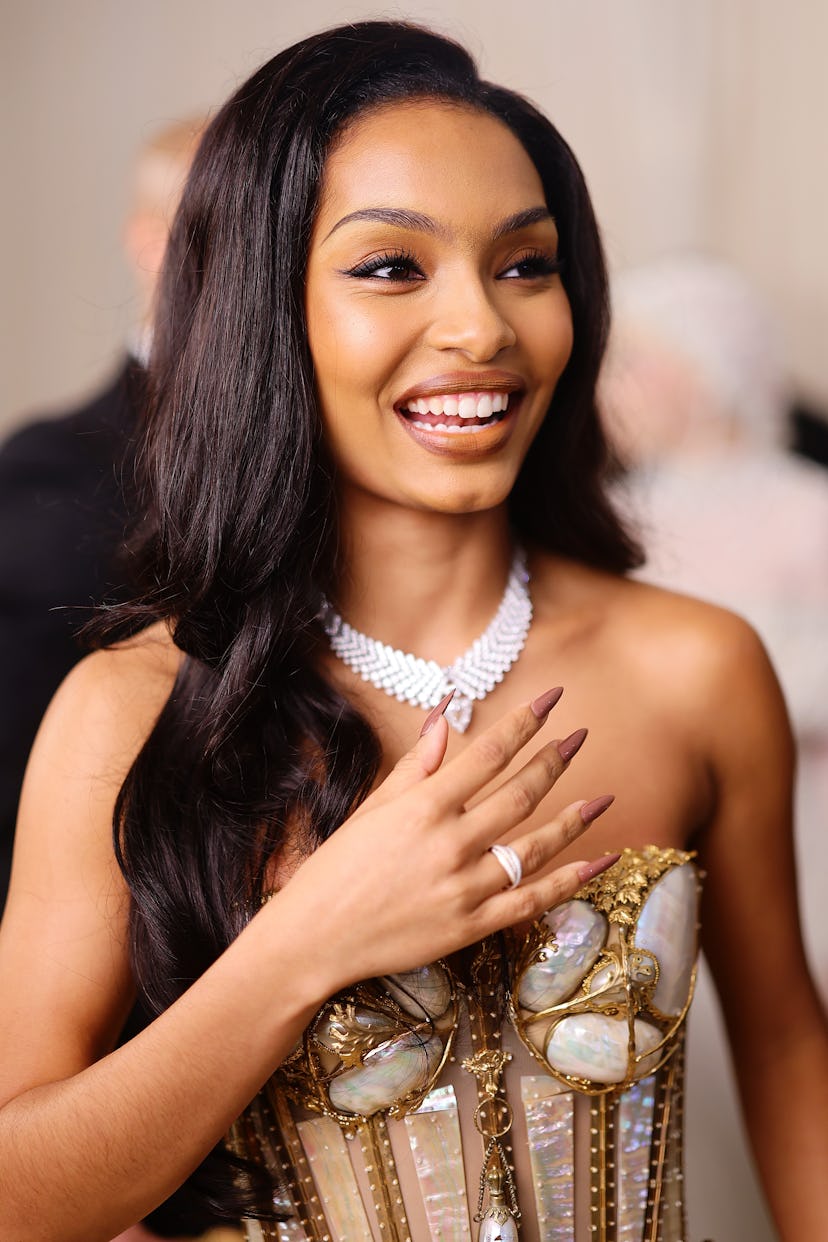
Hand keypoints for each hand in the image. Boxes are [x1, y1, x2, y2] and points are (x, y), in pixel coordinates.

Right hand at [269, 687, 615, 994]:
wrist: (314, 938)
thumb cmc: (338, 867)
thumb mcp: (375, 807)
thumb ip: (418, 762)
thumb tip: (446, 712)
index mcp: (424, 806)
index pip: (489, 752)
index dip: (525, 722)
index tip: (551, 699)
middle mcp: (450, 843)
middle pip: (520, 793)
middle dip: (554, 760)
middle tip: (580, 736)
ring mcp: (464, 888)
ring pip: (535, 847)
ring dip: (574, 819)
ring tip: (602, 798)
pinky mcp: (472, 927)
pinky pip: (532, 901)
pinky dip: (571, 882)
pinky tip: (599, 861)